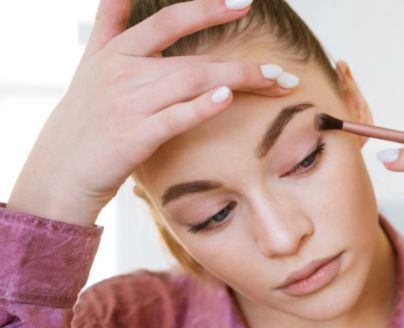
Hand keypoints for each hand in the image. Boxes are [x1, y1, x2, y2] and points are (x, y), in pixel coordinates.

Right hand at [8, 0, 296, 225]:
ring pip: (191, 83)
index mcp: (118, 52)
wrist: (59, 172)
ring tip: (274, 84)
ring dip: (238, 82)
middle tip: (282, 74)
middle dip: (243, 66)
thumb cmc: (85, 119)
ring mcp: (127, 103)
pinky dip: (201, 107)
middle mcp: (122, 72)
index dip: (206, 9)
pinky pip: (173, 118)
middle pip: (193, 60)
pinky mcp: (132, 137)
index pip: (168, 21)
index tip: (245, 2)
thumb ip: (109, 25)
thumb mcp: (90, 64)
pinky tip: (227, 100)